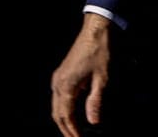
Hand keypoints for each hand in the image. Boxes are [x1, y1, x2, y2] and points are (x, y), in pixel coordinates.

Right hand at [50, 14, 112, 136]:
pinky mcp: (62, 73)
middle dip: (65, 129)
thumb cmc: (99, 52)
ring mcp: (58, 77)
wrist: (95, 30)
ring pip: (56, 106)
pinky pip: (59, 97)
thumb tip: (93, 122)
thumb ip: (95, 102)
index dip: (72, 131)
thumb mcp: (101, 79)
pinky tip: (73, 115)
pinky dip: (64, 110)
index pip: (65, 116)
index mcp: (66, 85)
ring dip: (63, 120)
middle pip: (56, 113)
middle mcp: (58, 82)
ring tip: (74, 132)